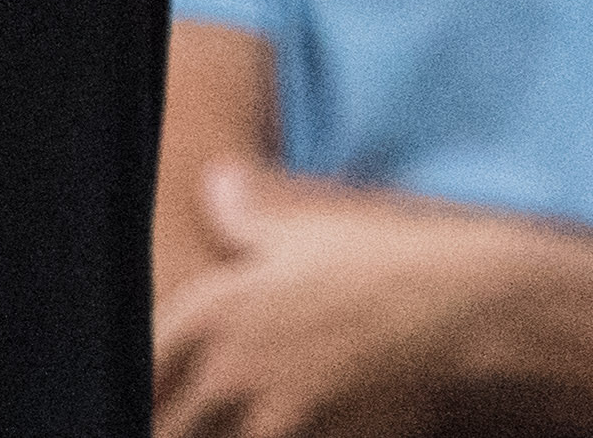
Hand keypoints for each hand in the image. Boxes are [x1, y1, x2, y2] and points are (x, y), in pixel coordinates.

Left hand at [151, 160, 468, 437]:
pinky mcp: (301, 430)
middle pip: (157, 420)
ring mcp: (261, 403)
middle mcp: (223, 360)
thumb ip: (250, 212)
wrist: (461, 302)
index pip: (135, 366)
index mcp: (211, 307)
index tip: (139, 399)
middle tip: (182, 415)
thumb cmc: (386, 260)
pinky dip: (259, 436)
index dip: (131, 391)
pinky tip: (294, 428)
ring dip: (211, 433)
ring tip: (237, 422)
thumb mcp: (310, 227)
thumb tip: (217, 179)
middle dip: (165, 420)